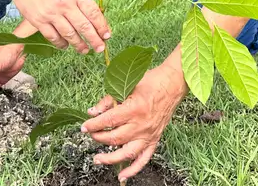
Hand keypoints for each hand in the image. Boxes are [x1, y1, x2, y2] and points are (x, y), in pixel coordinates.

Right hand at [12, 0, 109, 53]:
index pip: (93, 13)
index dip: (102, 26)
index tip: (107, 35)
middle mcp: (65, 4)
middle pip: (83, 26)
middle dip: (94, 40)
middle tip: (100, 48)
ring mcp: (51, 14)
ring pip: (69, 34)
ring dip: (78, 45)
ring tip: (85, 50)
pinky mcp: (38, 20)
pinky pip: (52, 36)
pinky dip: (60, 43)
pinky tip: (65, 45)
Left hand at [81, 65, 185, 181]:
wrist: (173, 85)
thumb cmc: (151, 82)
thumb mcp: (127, 86)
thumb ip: (109, 100)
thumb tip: (93, 112)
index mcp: (134, 109)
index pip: (108, 121)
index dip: (93, 125)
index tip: (84, 126)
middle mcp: (141, 125)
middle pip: (115, 138)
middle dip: (98, 137)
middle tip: (91, 134)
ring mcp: (148, 135)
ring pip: (126, 153)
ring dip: (110, 158)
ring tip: (97, 159)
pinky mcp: (154, 140)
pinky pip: (143, 159)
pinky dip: (133, 169)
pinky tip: (122, 176)